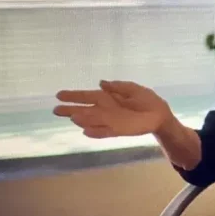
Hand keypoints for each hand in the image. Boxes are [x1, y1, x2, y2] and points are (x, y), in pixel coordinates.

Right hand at [53, 80, 174, 137]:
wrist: (159, 114)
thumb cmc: (146, 100)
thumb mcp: (132, 89)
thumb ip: (117, 87)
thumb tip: (101, 83)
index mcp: (107, 98)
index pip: (87, 96)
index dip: (74, 96)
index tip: (59, 95)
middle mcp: (105, 110)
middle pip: (84, 109)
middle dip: (70, 109)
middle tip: (55, 110)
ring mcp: (110, 121)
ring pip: (92, 120)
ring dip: (82, 120)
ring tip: (71, 117)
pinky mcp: (118, 130)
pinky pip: (104, 132)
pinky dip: (96, 132)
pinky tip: (85, 131)